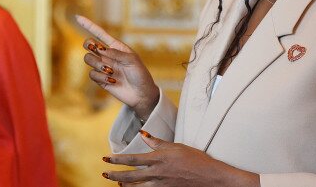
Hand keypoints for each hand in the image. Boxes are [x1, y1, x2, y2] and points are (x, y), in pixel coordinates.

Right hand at [76, 15, 159, 119]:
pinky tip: (112, 80)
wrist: (141, 94)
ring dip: (98, 64)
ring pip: (88, 59)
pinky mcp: (100, 79)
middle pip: (88, 44)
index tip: (77, 17)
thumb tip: (101, 49)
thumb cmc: (140, 74)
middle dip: (89, 44)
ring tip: (110, 71)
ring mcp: (103, 67)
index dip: (88, 25)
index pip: (99, 33)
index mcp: (115, 46)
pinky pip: (92, 74)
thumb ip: (116, 53)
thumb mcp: (132, 60)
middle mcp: (107, 55)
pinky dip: (100, 77)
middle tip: (97, 49)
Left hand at [102, 131, 259, 186]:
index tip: (105, 159)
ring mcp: (161, 185)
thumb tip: (143, 134)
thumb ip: (157, 142)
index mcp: (158, 159)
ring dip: (126, 185)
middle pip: (131, 176)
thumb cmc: (196, 159)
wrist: (210, 177)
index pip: (132, 159)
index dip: (117, 159)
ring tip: (117, 183)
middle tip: (104, 174)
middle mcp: (157, 173)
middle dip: (115, 175)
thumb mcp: (176, 146)